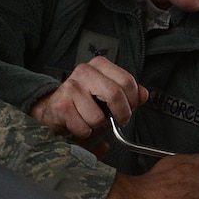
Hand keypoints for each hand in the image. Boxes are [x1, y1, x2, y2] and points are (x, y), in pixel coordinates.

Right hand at [30, 55, 147, 139]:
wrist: (54, 111)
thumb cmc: (84, 103)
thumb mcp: (109, 94)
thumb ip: (129, 93)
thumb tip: (144, 95)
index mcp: (99, 65)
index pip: (127, 81)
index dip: (133, 100)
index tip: (130, 109)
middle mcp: (84, 71)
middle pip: (115, 94)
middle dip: (122, 114)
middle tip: (119, 121)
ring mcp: (70, 87)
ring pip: (98, 117)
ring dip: (98, 126)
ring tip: (90, 120)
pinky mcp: (61, 105)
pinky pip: (84, 128)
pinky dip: (84, 133)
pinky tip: (78, 124)